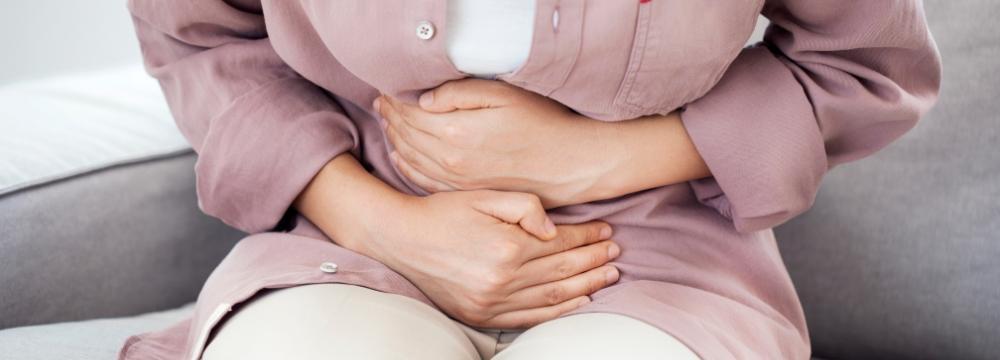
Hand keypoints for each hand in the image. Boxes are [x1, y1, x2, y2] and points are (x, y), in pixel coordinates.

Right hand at [363, 190, 620, 328]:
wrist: (400, 239)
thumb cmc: (442, 211)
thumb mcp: (483, 195)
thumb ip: (524, 205)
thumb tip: (554, 227)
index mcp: (507, 246)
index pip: (560, 243)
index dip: (587, 236)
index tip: (606, 231)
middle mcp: (503, 279)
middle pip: (562, 271)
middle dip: (594, 261)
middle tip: (616, 254)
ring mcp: (492, 301)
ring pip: (553, 296)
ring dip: (585, 286)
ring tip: (608, 276)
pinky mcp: (482, 315)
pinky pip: (530, 318)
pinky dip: (558, 311)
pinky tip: (579, 302)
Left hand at [375, 79, 619, 206]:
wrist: (571, 164)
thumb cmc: (544, 124)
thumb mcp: (505, 95)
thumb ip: (459, 94)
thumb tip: (424, 99)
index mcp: (458, 133)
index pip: (410, 114)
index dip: (395, 100)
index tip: (386, 89)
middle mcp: (452, 161)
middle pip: (407, 136)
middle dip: (390, 117)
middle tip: (381, 103)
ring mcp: (458, 181)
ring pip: (411, 159)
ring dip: (395, 139)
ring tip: (387, 123)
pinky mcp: (467, 192)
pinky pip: (424, 181)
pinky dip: (407, 167)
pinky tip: (401, 157)